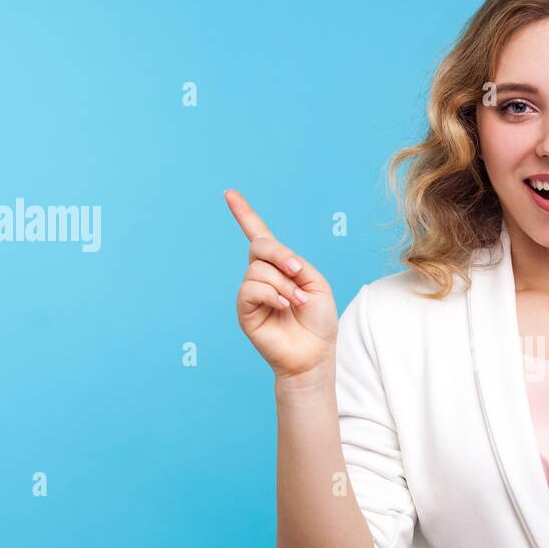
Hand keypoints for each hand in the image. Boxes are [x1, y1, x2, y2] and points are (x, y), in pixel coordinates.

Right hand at [226, 189, 337, 379]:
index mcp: (280, 266)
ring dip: (283, 284)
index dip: (244, 214)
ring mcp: (252, 293)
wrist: (315, 354)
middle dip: (281, 255)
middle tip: (299, 273)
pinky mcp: (245, 310)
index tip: (229, 193)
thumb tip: (269, 264)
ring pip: (258, 270)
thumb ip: (294, 264)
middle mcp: (262, 276)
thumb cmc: (319, 321)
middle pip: (260, 246)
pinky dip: (271, 293)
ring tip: (296, 302)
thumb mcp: (316, 283)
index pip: (259, 235)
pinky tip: (284, 305)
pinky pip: (250, 289)